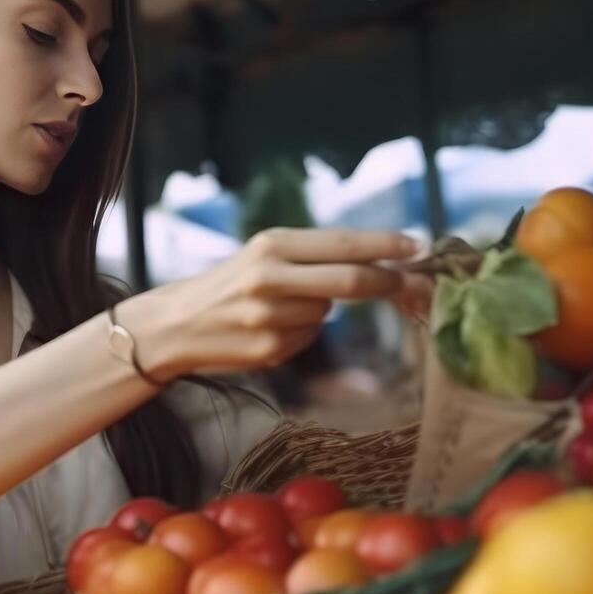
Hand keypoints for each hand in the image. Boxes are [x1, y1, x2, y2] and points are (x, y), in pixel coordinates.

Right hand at [127, 228, 417, 377]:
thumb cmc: (229, 282)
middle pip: (350, 281)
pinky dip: (301, 331)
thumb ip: (313, 256)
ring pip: (328, 312)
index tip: (417, 245)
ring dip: (322, 309)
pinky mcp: (269, 349)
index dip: (386, 246)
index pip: (344, 244)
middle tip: (405, 282)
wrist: (176, 323)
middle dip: (385, 282)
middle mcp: (270, 277)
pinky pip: (308, 337)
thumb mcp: (263, 255)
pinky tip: (271, 328)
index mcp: (271, 244)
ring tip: (285, 306)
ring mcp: (269, 316)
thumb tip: (379, 259)